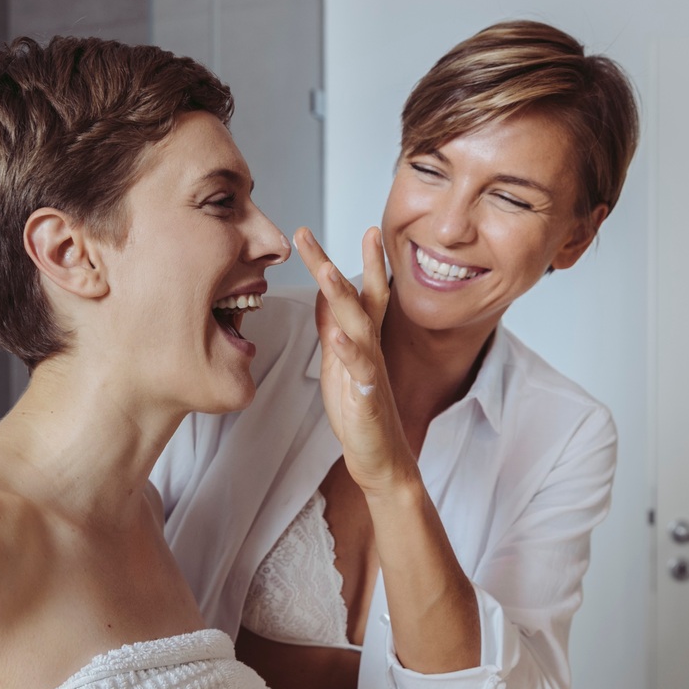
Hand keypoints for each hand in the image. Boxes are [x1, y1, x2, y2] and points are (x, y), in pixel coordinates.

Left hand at [293, 227, 416, 497]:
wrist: (380, 458)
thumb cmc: (359, 412)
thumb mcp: (338, 363)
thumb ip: (333, 328)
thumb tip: (324, 294)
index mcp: (362, 340)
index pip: (359, 292)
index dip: (350, 260)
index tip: (332, 230)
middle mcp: (370, 348)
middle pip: (358, 297)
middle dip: (334, 264)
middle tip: (308, 234)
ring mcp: (371, 371)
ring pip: (360, 326)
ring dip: (343, 297)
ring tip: (326, 272)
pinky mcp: (368, 398)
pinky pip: (360, 371)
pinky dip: (349, 352)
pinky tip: (337, 336)